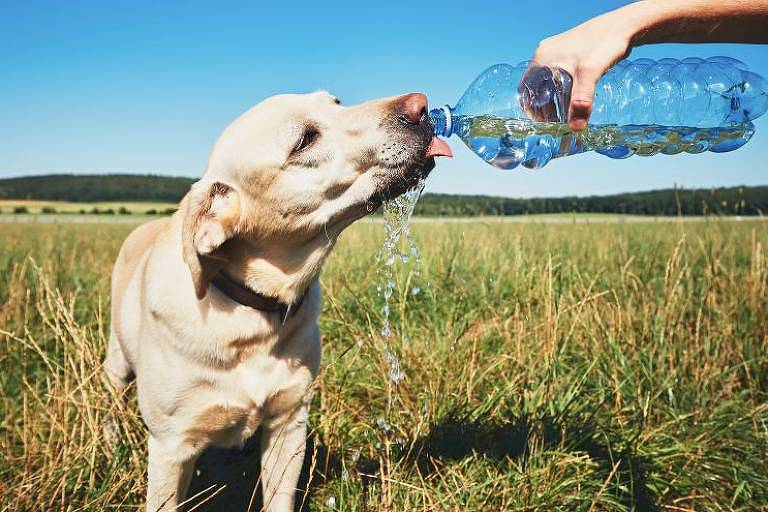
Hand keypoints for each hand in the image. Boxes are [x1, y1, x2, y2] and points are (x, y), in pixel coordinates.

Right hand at [531, 11, 632, 129]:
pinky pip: (559, 74)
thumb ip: (581, 101)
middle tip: (556, 121)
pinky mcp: (569, 52)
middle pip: (536, 86)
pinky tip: (575, 96)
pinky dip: (563, 88)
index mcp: (542, 58)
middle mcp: (546, 53)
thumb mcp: (590, 74)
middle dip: (544, 105)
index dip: (531, 108)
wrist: (624, 25)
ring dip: (554, 97)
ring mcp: (557, 51)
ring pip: (548, 81)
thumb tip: (576, 128)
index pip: (526, 89)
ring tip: (566, 112)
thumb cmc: (604, 43)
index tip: (543, 122)